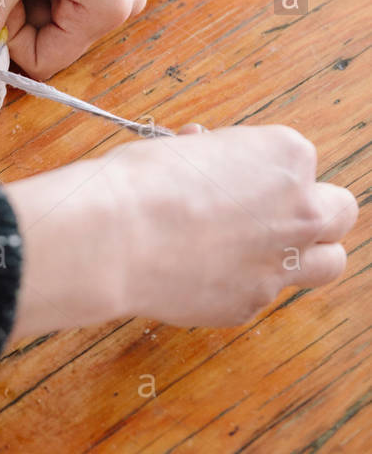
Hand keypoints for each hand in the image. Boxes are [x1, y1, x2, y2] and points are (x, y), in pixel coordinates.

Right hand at [6, 126, 357, 338]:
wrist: (113, 238)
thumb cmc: (139, 183)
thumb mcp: (185, 150)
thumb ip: (218, 164)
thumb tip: (209, 169)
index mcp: (287, 156)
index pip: (301, 165)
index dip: (265, 174)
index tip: (235, 180)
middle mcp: (298, 210)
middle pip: (339, 214)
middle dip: (313, 213)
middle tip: (276, 216)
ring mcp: (281, 262)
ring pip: (328, 264)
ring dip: (303, 257)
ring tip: (260, 254)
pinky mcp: (252, 303)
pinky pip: (262, 296)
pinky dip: (239, 287)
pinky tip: (200, 276)